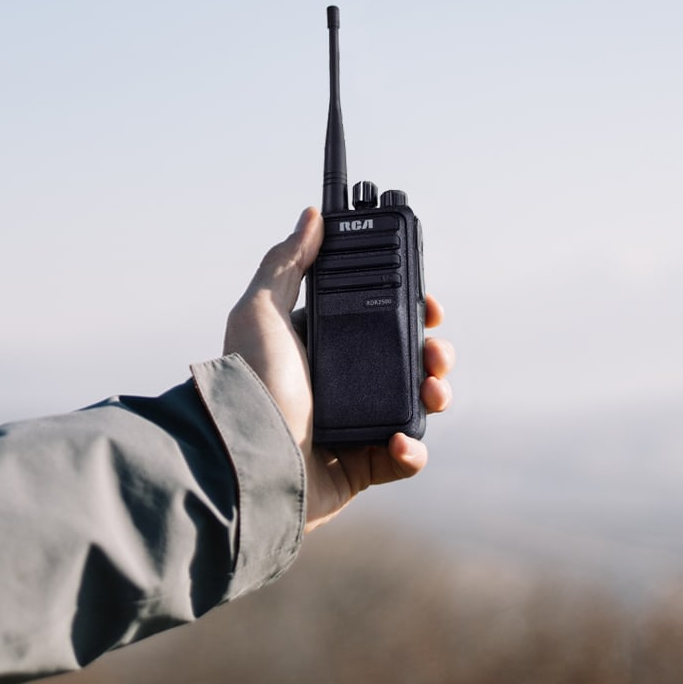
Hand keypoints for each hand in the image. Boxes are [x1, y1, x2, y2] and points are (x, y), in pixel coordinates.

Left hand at [224, 207, 454, 529]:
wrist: (246, 455)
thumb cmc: (249, 382)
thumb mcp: (260, 311)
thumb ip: (286, 262)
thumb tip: (312, 216)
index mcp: (320, 348)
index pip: (377, 322)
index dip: (409, 311)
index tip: (428, 304)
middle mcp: (338, 385)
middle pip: (405, 362)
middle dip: (433, 352)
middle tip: (435, 350)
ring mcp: (351, 426)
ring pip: (415, 406)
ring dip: (435, 394)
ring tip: (432, 390)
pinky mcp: (359, 467)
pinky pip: (404, 457)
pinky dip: (414, 450)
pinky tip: (401, 440)